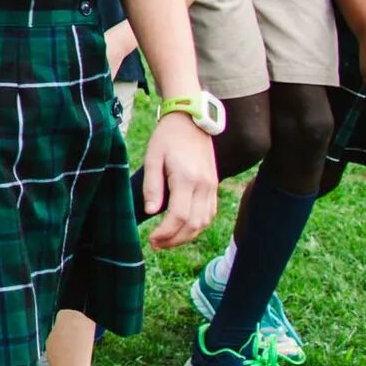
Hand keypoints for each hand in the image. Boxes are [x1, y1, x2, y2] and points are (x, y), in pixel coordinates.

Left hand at [140, 112, 218, 248]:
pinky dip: (197, 226)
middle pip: (193, 224)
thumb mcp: (152, 158)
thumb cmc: (167, 137)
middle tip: (155, 244)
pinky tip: (182, 229)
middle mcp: (204, 185)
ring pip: (204, 222)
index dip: (165, 233)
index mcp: (187, 178)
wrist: (191, 120)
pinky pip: (209, 213)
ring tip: (166, 240)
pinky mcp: (214, 186)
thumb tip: (150, 212)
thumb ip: (152, 186)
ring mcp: (212, 186)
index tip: (151, 239)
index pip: (179, 216)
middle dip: (174, 239)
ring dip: (186, 236)